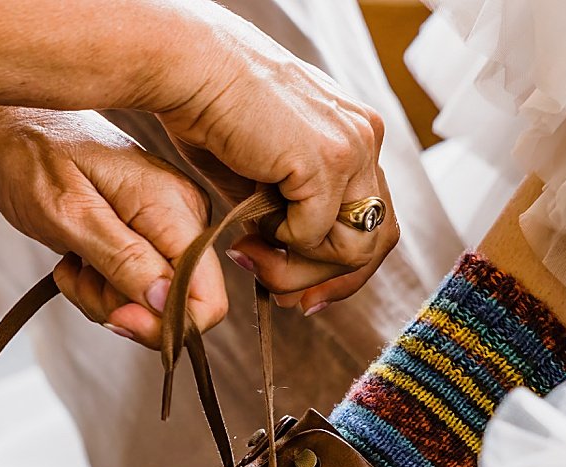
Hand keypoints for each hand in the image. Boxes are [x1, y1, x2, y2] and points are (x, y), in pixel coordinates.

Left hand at [0, 107, 230, 347]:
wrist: (11, 127)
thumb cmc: (30, 157)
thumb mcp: (68, 213)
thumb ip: (123, 259)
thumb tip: (170, 304)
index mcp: (172, 206)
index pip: (207, 295)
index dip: (166, 324)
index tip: (115, 317)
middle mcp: (183, 216)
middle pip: (178, 306)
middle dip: (124, 310)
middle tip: (78, 280)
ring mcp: (167, 226)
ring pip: (152, 303)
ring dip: (104, 299)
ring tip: (71, 265)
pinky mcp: (150, 234)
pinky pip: (136, 288)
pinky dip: (100, 288)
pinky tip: (75, 261)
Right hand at [158, 13, 399, 313]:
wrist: (189, 68)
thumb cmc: (210, 112)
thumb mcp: (262, 173)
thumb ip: (286, 213)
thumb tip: (287, 262)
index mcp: (355, 135)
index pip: (375, 222)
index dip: (341, 271)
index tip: (303, 298)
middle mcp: (365, 138)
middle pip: (376, 243)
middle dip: (326, 282)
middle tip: (280, 297)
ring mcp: (353, 148)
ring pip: (351, 249)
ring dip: (296, 268)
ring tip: (251, 254)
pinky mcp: (328, 160)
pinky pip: (314, 235)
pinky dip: (279, 242)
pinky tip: (247, 221)